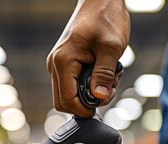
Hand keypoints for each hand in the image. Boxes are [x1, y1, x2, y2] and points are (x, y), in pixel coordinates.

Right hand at [47, 0, 129, 116]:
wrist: (101, 0)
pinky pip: (74, 85)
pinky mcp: (67, 64)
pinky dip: (89, 86)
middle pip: (65, 102)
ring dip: (90, 94)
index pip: (67, 101)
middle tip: (109, 89)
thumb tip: (99, 97)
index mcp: (63, 62)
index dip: (86, 109)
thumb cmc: (106, 18)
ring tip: (110, 78)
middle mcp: (56, 65)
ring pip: (70, 95)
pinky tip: (104, 74)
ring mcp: (59, 65)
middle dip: (87, 103)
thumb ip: (104, 74)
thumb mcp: (111, 47)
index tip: (105, 99)